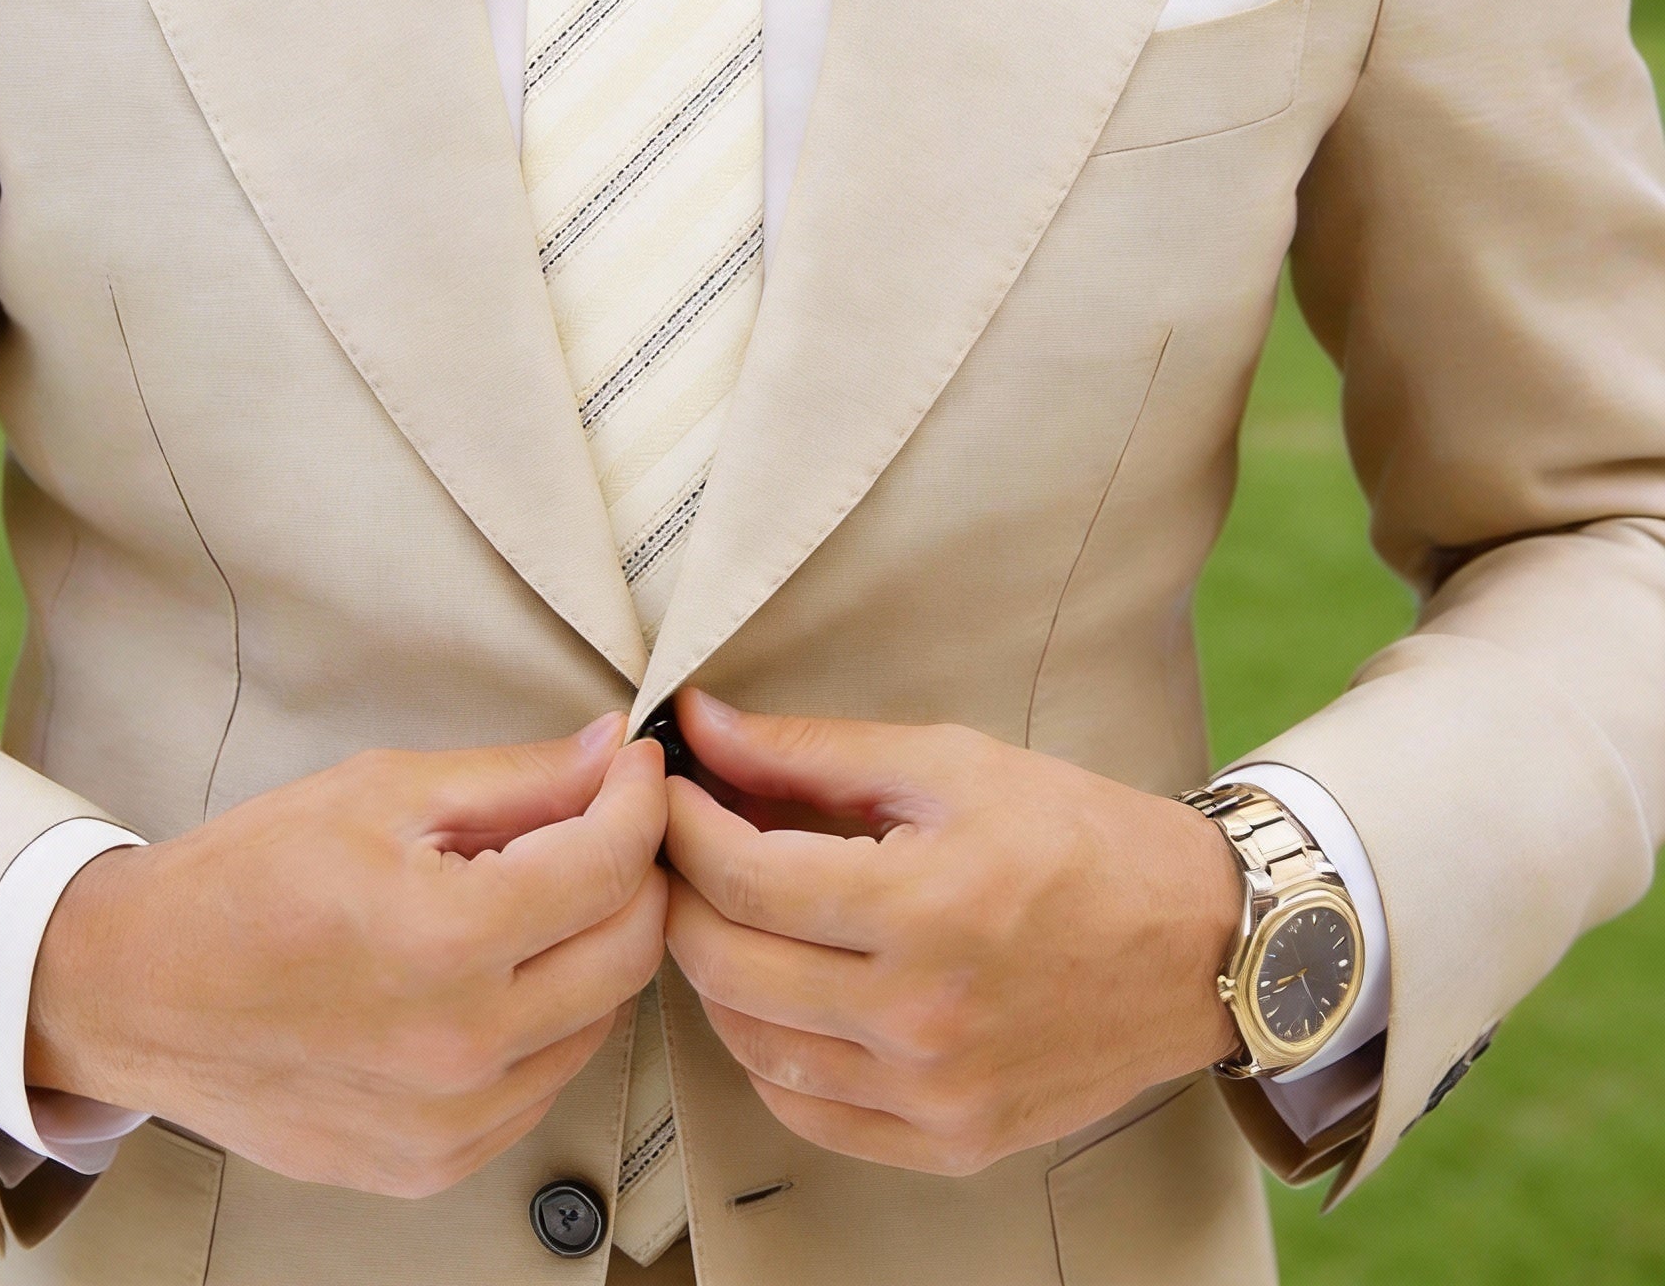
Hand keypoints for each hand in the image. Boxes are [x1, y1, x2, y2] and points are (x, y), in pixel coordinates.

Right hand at [27, 715, 667, 1195]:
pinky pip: (544, 1083)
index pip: (611, 865)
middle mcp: (460, 1047)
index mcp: (445, 941)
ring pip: (600, 1020)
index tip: (635, 770)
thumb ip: (516, 778)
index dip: (640, 799)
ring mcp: (450, 1122)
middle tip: (604, 823)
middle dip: (636, 871)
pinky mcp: (434, 1164)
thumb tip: (611, 754)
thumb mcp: (382, 791)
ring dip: (595, 947)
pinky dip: (548, 1020)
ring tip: (536, 895)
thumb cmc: (244, 884)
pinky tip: (498, 972)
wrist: (139, 992)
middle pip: (630, 950)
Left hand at [662, 691, 1239, 1176]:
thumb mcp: (948, 764)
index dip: (682, 824)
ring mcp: (935, 1094)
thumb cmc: (1079, 838)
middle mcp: (923, 1017)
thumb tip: (702, 724)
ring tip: (727, 910)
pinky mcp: (950, 1141)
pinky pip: (806, 1111)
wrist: (1199, 944)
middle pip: (726, 963)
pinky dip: (767, 1051)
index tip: (668, 788)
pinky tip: (778, 992)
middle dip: (681, 892)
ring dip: (714, 972)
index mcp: (924, 908)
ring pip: (750, 1044)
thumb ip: (810, 750)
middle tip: (681, 844)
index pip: (742, 877)